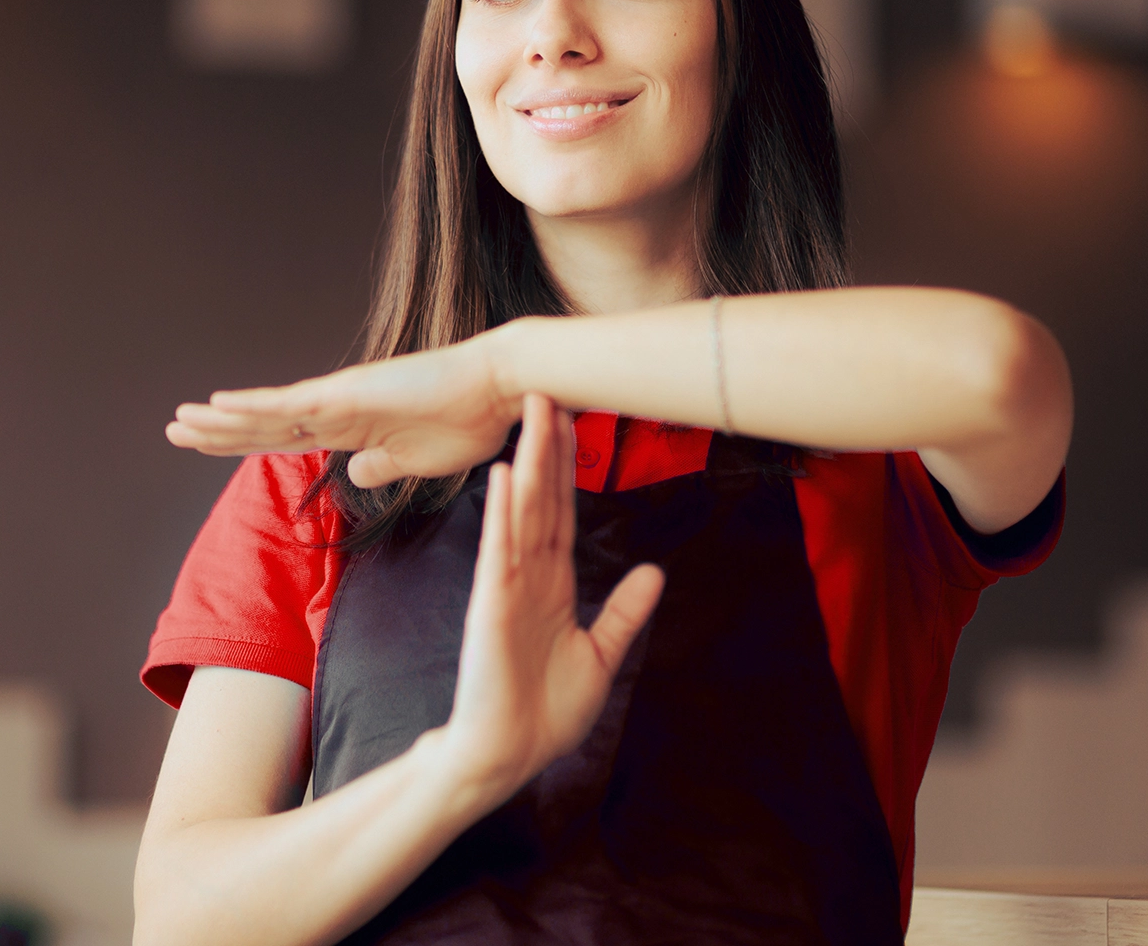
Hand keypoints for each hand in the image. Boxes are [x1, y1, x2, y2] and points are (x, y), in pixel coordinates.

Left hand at [166, 330, 527, 487]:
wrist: (498, 389)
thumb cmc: (468, 422)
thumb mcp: (416, 463)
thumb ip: (381, 467)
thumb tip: (352, 473)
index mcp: (352, 429)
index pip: (285, 440)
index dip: (245, 444)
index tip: (209, 446)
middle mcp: (337, 410)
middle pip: (264, 426)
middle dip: (217, 432)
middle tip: (174, 430)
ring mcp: (340, 399)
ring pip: (267, 414)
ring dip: (220, 420)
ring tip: (179, 420)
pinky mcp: (349, 394)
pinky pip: (291, 403)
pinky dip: (252, 405)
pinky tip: (218, 405)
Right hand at [430, 395, 664, 803]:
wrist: (508, 755)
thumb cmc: (545, 710)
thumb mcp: (600, 655)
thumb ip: (624, 612)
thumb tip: (656, 571)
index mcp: (553, 584)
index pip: (561, 512)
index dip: (566, 467)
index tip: (572, 421)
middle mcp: (528, 575)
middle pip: (541, 498)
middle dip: (546, 447)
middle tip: (549, 392)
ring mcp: (507, 587)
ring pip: (521, 513)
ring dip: (527, 463)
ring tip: (533, 415)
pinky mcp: (491, 606)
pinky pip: (498, 553)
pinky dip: (501, 515)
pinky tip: (503, 478)